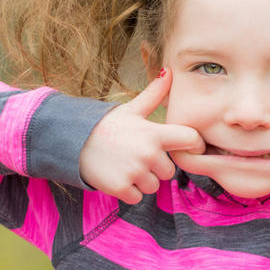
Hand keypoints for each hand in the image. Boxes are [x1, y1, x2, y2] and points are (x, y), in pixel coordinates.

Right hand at [79, 68, 203, 203]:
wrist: (74, 142)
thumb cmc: (107, 126)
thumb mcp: (132, 109)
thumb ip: (154, 94)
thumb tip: (170, 71)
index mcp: (154, 133)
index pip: (191, 139)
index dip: (195, 144)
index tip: (190, 147)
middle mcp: (148, 154)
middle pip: (170, 171)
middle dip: (157, 167)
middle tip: (138, 156)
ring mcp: (135, 172)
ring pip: (154, 186)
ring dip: (144, 180)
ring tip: (127, 165)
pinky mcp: (121, 188)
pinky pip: (138, 197)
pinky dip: (130, 191)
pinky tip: (119, 176)